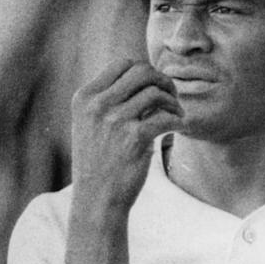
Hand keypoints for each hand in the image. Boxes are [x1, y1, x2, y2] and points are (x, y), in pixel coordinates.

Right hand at [70, 58, 182, 213]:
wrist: (96, 199)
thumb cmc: (98, 162)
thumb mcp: (90, 125)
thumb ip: (109, 100)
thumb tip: (145, 76)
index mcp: (85, 97)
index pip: (122, 64)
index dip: (145, 71)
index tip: (155, 86)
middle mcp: (97, 105)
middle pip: (142, 71)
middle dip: (163, 80)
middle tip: (172, 96)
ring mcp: (114, 121)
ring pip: (156, 92)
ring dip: (173, 102)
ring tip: (177, 114)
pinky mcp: (134, 138)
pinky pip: (165, 116)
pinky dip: (178, 119)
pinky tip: (179, 127)